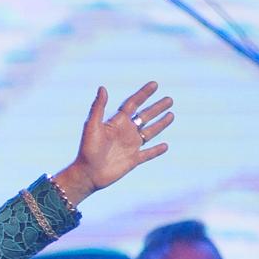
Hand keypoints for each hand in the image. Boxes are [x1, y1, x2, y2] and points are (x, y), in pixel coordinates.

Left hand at [51, 81, 172, 204]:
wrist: (88, 173)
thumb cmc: (87, 148)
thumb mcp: (92, 125)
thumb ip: (98, 107)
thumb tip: (102, 87)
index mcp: (117, 122)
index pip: (133, 104)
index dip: (143, 94)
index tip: (154, 84)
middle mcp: (125, 132)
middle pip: (145, 116)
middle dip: (157, 108)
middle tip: (169, 100)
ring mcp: (130, 146)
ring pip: (150, 132)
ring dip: (161, 124)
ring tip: (171, 115)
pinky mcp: (133, 160)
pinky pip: (148, 154)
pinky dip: (157, 150)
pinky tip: (166, 146)